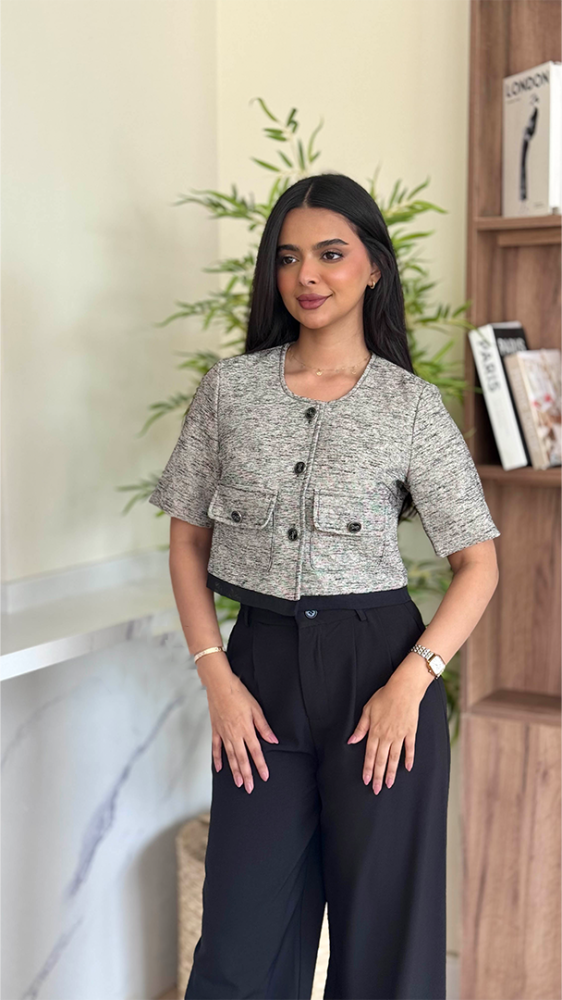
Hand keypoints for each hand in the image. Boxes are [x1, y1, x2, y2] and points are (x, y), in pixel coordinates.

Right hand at [200, 652, 278, 793]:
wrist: (220, 686)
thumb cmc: (239, 694)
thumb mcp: (256, 709)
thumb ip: (264, 727)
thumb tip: (273, 741)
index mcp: (246, 729)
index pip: (255, 752)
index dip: (260, 765)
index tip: (264, 776)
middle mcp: (235, 735)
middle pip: (242, 759)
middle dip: (247, 774)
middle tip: (250, 788)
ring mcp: (224, 734)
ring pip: (230, 756)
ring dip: (234, 771)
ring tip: (238, 783)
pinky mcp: (216, 730)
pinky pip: (216, 748)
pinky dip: (217, 759)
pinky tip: (219, 768)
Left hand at [346, 656, 430, 793]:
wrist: (404, 689)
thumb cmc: (384, 697)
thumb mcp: (367, 710)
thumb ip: (360, 728)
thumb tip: (351, 741)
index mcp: (374, 731)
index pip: (369, 755)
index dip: (367, 769)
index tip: (366, 780)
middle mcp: (387, 736)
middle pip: (381, 760)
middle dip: (378, 776)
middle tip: (376, 790)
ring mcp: (399, 735)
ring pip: (394, 758)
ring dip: (391, 772)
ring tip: (389, 784)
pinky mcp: (410, 732)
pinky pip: (410, 749)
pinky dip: (409, 759)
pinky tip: (407, 768)